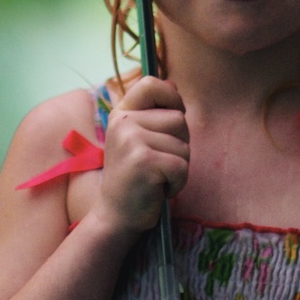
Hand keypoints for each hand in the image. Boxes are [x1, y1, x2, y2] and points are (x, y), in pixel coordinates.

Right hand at [94, 73, 188, 234]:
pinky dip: (178, 182)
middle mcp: (123, 123)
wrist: (116, 216)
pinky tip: (159, 189)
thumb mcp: (137, 139)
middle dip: (179, 144)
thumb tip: (174, 85)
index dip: (171, 96)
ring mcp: (132, 140)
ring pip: (184, 145)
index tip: (173, 116)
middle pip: (178, 119)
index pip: (151, 83)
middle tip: (158, 163)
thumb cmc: (134, 178)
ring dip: (179, 166)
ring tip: (157, 177)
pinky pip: (182, 165)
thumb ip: (153, 113)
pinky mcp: (144, 161)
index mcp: (121, 114)